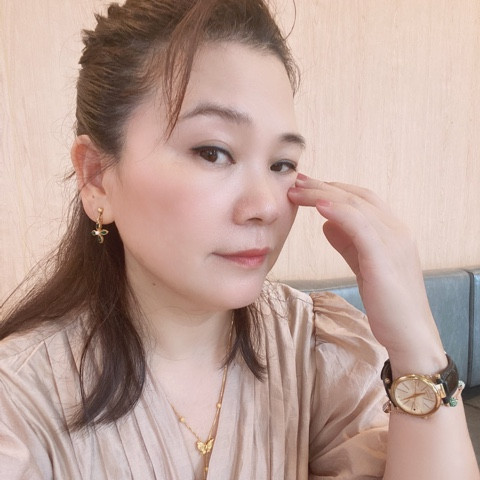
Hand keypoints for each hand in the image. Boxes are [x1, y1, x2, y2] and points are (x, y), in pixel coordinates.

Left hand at [288, 174, 444, 372]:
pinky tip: (318, 206)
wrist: (409, 334)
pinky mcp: (384, 256)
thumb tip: (326, 224)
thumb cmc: (387, 302)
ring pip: (355, 206)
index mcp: (392, 230)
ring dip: (322, 195)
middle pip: (355, 197)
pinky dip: (339, 212)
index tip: (306, 185)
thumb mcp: (364, 264)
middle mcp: (396, 229)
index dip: (333, 188)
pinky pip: (359, 225)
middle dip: (323, 186)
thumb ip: (348, 243)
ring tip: (297, 191)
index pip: (361, 198)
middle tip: (296, 181)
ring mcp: (393, 241)